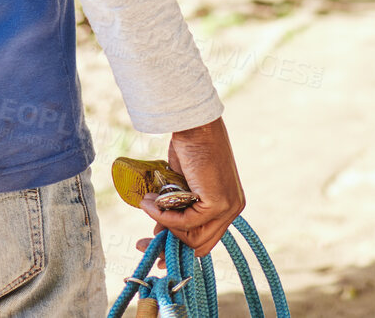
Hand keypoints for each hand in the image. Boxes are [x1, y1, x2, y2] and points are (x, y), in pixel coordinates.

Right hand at [135, 116, 244, 257]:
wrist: (195, 125)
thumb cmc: (189, 147)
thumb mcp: (182, 185)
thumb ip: (177, 208)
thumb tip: (160, 230)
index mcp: (227, 205)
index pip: (206, 239)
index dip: (179, 247)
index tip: (155, 249)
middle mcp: (233, 208)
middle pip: (199, 245)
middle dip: (168, 246)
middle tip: (142, 242)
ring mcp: (229, 206)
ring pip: (192, 236)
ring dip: (164, 225)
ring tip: (146, 205)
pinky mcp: (219, 202)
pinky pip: (187, 221)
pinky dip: (164, 216)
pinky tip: (150, 201)